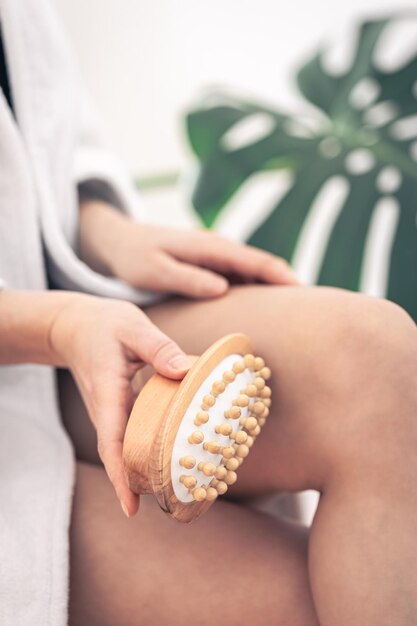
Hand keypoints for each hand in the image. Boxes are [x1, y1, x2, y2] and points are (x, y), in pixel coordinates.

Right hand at [49, 293, 191, 516]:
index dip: (120, 476)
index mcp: (108, 395)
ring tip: (177, 487)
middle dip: (140, 483)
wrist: (75, 327)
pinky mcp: (119, 409)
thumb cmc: (104, 326)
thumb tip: (186, 370)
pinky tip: (173, 452)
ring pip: (126, 448)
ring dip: (145, 468)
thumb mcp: (132, 328)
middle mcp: (106, 411)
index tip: (132, 507)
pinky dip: (149, 447)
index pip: (111, 444)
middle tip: (172, 502)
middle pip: (120, 456)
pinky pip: (132, 435)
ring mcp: (111, 413)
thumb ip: (158, 348)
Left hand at [79, 202, 299, 296]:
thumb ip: (187, 277)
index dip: (281, 276)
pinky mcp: (208, 268)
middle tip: (314, 309)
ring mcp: (215, 259)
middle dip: (287, 284)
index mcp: (209, 247)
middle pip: (262, 267)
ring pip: (252, 274)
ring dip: (273, 290)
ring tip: (296, 314)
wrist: (118, 243)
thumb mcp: (154, 269)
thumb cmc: (134, 257)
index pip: (255, 261)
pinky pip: (239, 280)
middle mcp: (218, 250)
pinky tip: (262, 311)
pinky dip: (254, 292)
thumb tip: (223, 288)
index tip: (304, 293)